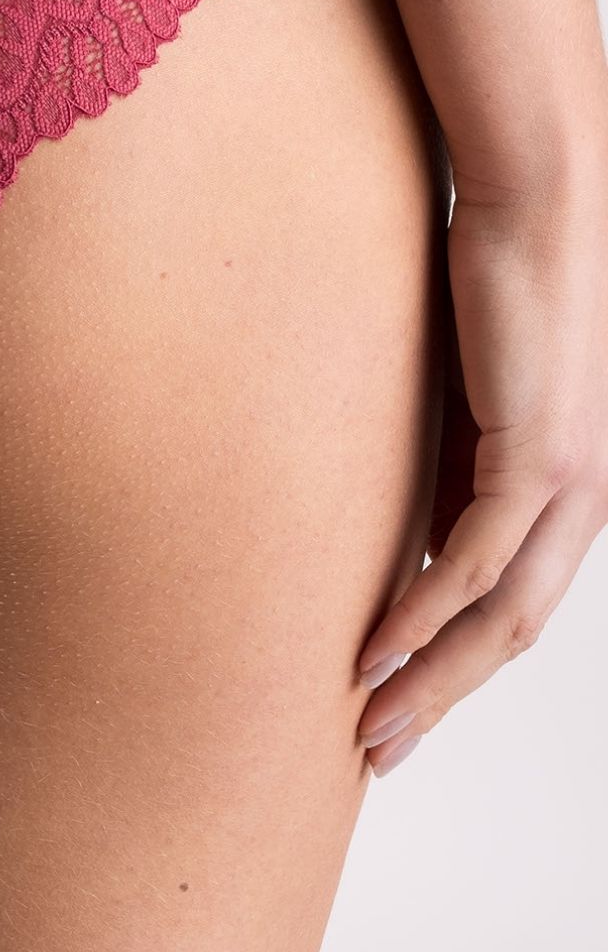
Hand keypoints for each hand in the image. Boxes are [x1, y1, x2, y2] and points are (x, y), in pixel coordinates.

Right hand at [353, 172, 607, 773]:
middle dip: (441, 699)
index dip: (452, 665)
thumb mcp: (460, 389)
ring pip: (498, 615)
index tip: (391, 703)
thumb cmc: (493, 274)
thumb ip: (443, 457)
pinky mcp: (539, 454)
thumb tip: (399, 511)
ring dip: (429, 678)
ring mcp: (567, 480)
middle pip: (509, 632)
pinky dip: (423, 614)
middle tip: (378, 751)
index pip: (509, 602)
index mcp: (565, 487)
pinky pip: (476, 560)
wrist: (539, 200)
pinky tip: (375, 649)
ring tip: (369, 725)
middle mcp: (581, 498)